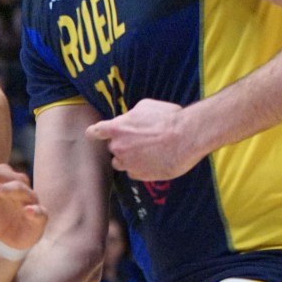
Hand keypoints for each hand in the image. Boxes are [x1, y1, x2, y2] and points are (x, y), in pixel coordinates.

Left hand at [87, 99, 203, 180]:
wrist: (188, 136)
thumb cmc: (169, 118)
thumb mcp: (146, 107)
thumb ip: (130, 116)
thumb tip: (128, 120)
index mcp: (116, 129)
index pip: (94, 132)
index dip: (96, 134)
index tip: (98, 135)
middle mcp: (118, 147)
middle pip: (112, 148)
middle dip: (122, 145)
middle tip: (140, 141)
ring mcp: (128, 163)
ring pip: (121, 163)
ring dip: (130, 158)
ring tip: (148, 152)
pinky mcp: (139, 175)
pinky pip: (134, 172)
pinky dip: (141, 168)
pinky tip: (154, 161)